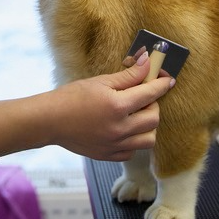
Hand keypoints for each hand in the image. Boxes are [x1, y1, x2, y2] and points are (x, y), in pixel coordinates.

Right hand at [48, 54, 174, 161]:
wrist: (49, 120)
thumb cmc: (71, 97)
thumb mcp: (101, 81)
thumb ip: (129, 75)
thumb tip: (148, 62)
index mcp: (117, 106)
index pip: (151, 93)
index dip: (162, 84)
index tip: (168, 80)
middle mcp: (119, 128)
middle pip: (154, 118)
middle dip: (153, 104)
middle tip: (143, 96)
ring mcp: (114, 145)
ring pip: (149, 140)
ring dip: (148, 126)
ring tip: (136, 115)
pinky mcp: (108, 155)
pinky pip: (132, 151)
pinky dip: (134, 140)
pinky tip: (124, 129)